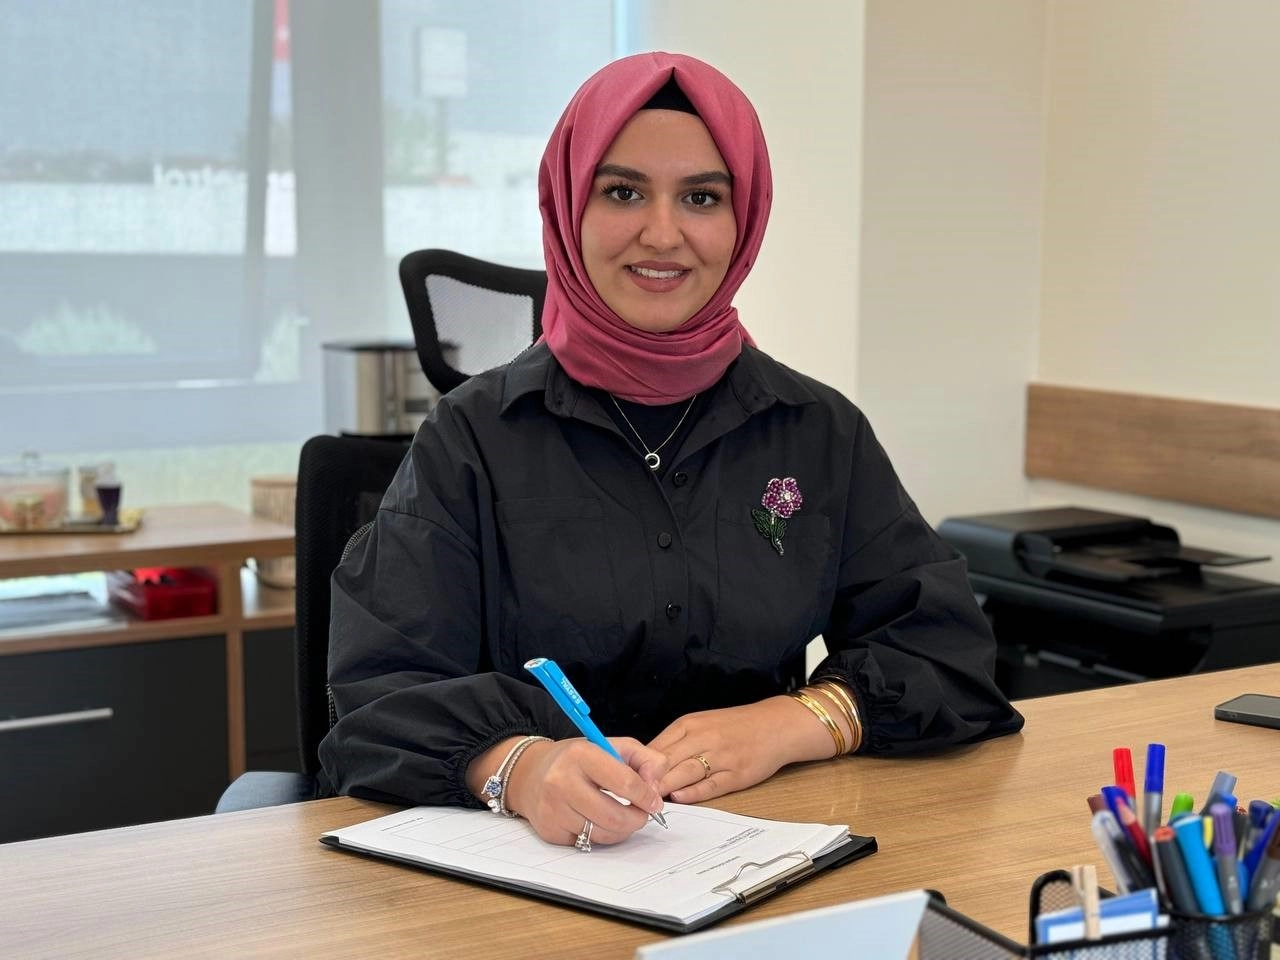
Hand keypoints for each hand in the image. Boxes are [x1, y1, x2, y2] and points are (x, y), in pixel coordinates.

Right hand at [503, 737, 668, 846]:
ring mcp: (553, 808)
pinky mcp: (549, 830)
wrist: (532, 773)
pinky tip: (598, 821)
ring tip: (623, 817)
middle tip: (642, 815)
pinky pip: (587, 843)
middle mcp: (561, 781)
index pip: (624, 782)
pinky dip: (601, 836)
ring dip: (621, 830)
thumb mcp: (612, 746)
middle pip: (614, 815)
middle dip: (637, 819)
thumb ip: (644, 759)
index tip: (654, 802)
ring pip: (603, 834)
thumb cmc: (577, 760)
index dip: (646, 796)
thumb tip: (655, 787)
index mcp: (580, 754)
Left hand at [648, 696, 837, 803]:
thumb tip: (645, 765)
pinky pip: (711, 785)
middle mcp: (704, 738)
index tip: (623, 779)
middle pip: (668, 760)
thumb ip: (674, 743)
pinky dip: (693, 792)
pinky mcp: (737, 774)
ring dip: (665, 787)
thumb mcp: (701, 724)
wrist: (775, 726)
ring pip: (686, 772)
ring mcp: (721, 757)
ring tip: (648, 800)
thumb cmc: (734, 727)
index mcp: (690, 724)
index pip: (656, 746)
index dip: (638, 765)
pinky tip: (679, 798)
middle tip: (629, 794)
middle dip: (647, 779)